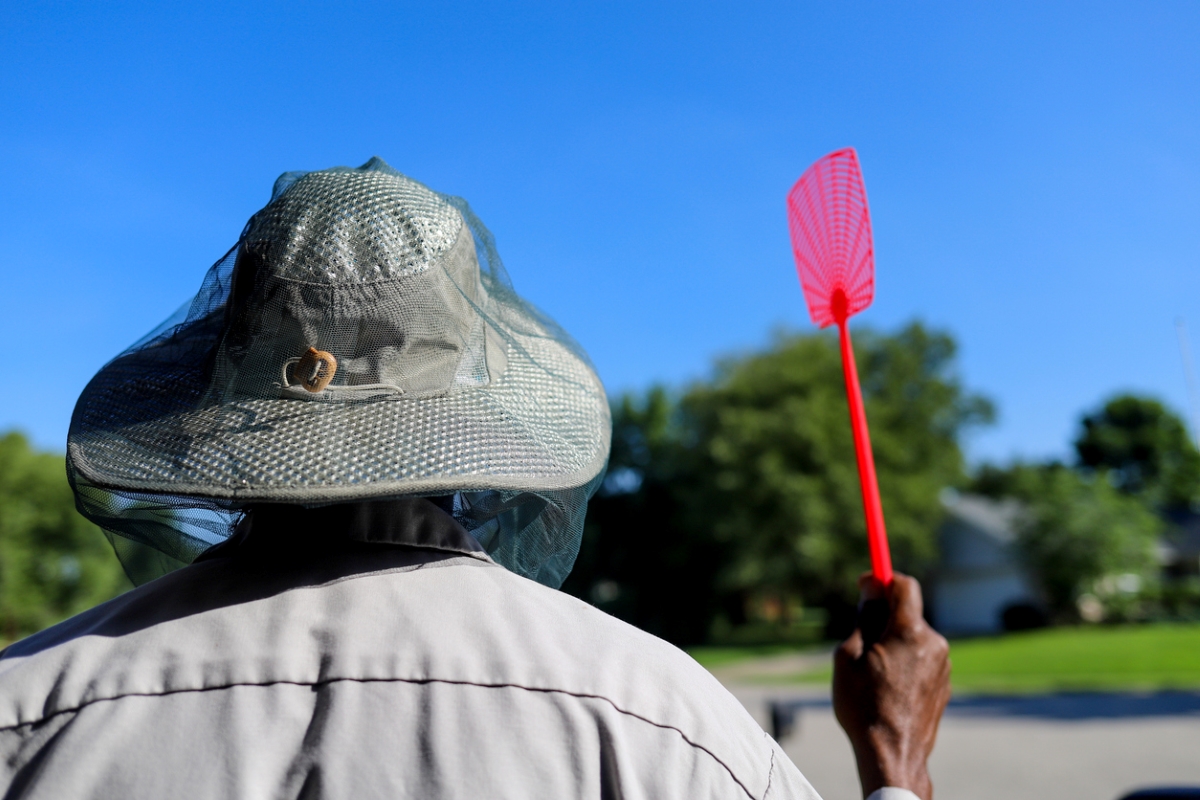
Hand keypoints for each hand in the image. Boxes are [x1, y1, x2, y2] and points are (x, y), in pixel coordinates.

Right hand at [832, 573, 950, 799]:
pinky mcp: (944, 685)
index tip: (865, 583)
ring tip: (870, 673)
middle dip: (884, 617)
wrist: (892, 755)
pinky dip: (905, 663)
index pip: (904, 585)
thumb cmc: (863, 705)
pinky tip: (887, 688)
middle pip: (908, 613)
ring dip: (894, 643)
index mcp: (910, 632)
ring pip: (914, 638)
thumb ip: (864, 617)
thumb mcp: (849, 655)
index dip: (883, 578)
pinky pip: (922, 660)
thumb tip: (872, 588)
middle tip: (859, 636)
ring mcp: (943, 666)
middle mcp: (934, 644)